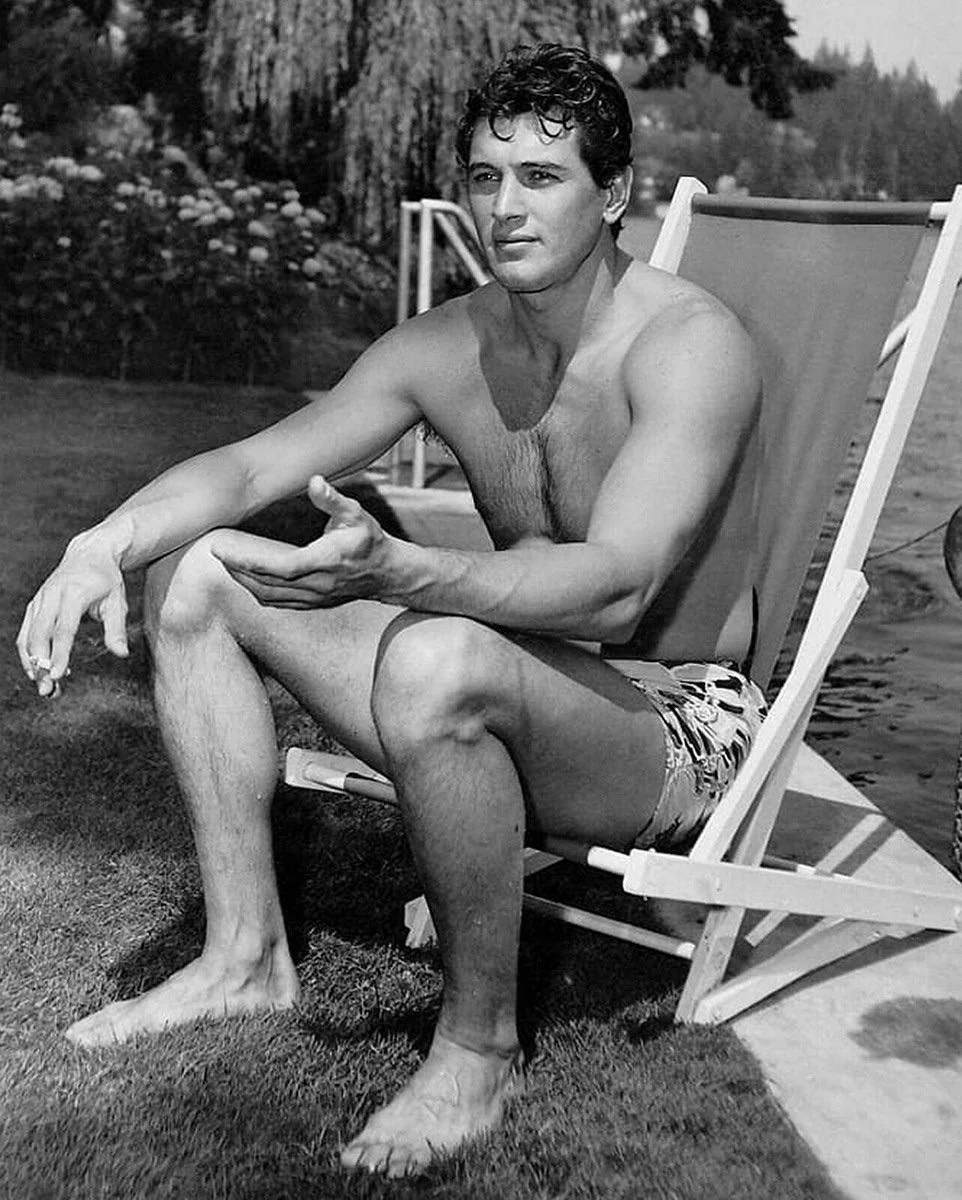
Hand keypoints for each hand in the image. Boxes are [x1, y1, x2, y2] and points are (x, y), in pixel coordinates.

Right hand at [17, 547, 128, 697]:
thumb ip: (117, 628)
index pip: (64, 629)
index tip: (56, 676)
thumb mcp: (118, 602)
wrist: (89, 554)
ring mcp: (40, 599)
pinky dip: (29, 653)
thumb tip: (121, 654)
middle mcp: (52, 595)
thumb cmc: (107, 581)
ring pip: (27, 636)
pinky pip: (25, 632)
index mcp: (74, 594)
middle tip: (47, 691)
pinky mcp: (34, 605)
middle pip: (40, 635)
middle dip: (40, 665)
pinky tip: (40, 670)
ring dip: (31, 663)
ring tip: (45, 687)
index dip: (59, 654)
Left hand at [210, 475, 393, 608]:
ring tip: (226, 564)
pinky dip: (258, 592)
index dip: (247, 562)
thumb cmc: (370, 540)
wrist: (388, 573)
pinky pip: (278, 603)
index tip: (222, 550)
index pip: (279, 567)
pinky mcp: (313, 603)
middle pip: (266, 585)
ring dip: (244, 582)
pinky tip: (247, 579)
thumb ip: (333, 499)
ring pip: (269, 597)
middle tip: (216, 552)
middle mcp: (317, 585)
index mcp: (324, 561)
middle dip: (236, 570)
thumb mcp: (356, 514)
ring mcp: (314, 598)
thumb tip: (315, 482)